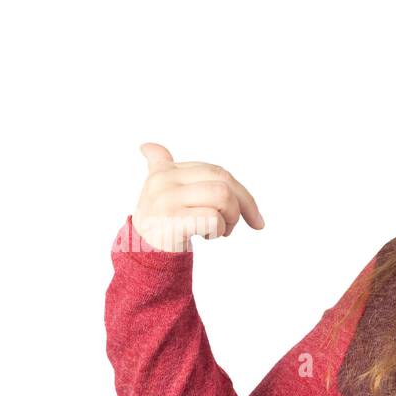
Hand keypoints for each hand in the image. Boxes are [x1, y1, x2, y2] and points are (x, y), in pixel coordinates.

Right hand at [130, 142, 265, 251]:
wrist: (141, 249)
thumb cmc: (160, 219)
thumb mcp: (159, 189)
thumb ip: (158, 164)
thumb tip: (147, 146)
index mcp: (166, 170)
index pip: (217, 171)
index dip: (241, 192)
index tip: (254, 217)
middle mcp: (164, 181)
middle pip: (224, 180)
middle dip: (242, 204)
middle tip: (234, 224)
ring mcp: (167, 199)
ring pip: (222, 196)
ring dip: (230, 218)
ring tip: (220, 230)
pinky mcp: (172, 220)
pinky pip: (213, 218)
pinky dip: (219, 229)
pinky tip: (207, 235)